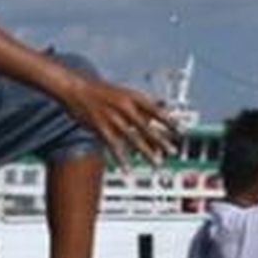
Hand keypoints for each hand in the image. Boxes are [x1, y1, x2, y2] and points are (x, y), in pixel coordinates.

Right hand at [62, 78, 177, 168]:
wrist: (76, 88)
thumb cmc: (101, 91)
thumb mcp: (123, 93)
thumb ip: (140, 103)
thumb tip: (160, 107)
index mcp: (132, 97)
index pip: (156, 110)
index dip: (169, 121)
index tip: (181, 130)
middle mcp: (124, 107)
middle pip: (147, 127)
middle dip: (161, 140)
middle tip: (173, 151)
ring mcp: (112, 118)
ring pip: (132, 139)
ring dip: (146, 152)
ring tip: (157, 163)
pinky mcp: (100, 127)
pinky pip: (113, 146)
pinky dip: (121, 159)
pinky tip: (127, 169)